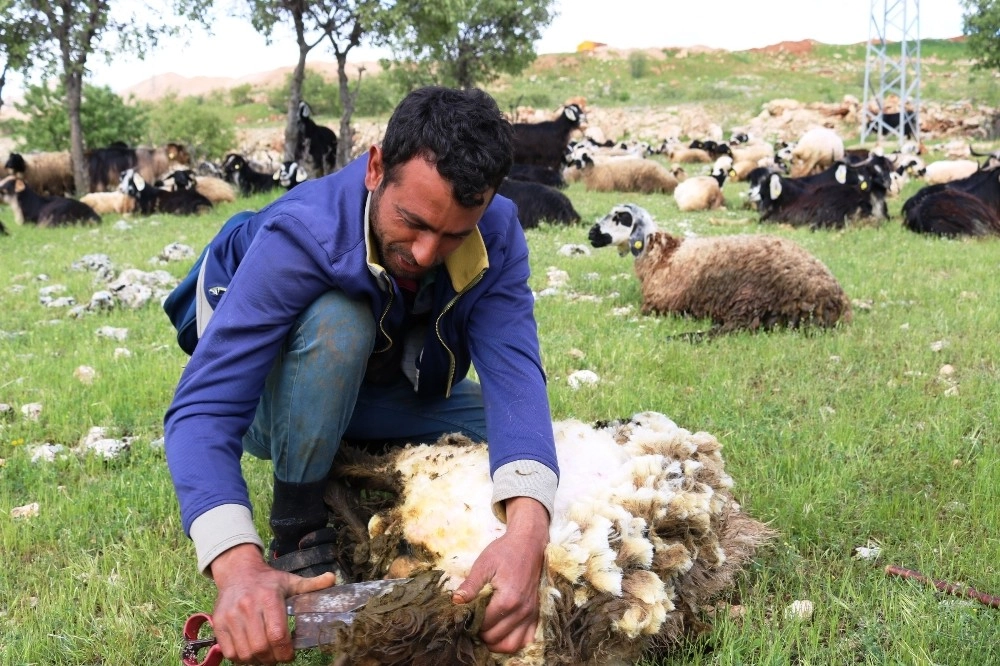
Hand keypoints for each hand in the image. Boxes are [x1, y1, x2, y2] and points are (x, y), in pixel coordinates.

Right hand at [208, 543, 335, 663]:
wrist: (237, 572)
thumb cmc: (268, 581)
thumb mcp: (290, 581)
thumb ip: (312, 585)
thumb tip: (333, 579)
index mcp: (269, 598)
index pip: (277, 635)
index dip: (285, 651)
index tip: (290, 653)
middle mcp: (247, 607)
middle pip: (261, 648)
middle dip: (273, 658)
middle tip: (279, 655)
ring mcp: (230, 616)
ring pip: (245, 653)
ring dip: (258, 660)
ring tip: (266, 654)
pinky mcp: (218, 623)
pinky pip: (230, 653)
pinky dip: (242, 658)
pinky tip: (251, 651)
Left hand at [452, 497, 549, 653]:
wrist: (529, 543)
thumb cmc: (505, 551)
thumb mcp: (484, 564)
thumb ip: (471, 584)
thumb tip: (456, 601)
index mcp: (507, 599)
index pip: (484, 625)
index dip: (471, 624)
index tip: (464, 616)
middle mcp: (522, 611)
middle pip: (495, 637)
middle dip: (481, 634)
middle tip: (472, 623)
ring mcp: (531, 613)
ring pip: (512, 644)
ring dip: (496, 643)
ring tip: (485, 632)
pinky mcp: (536, 613)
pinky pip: (527, 639)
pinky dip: (514, 641)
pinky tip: (503, 633)